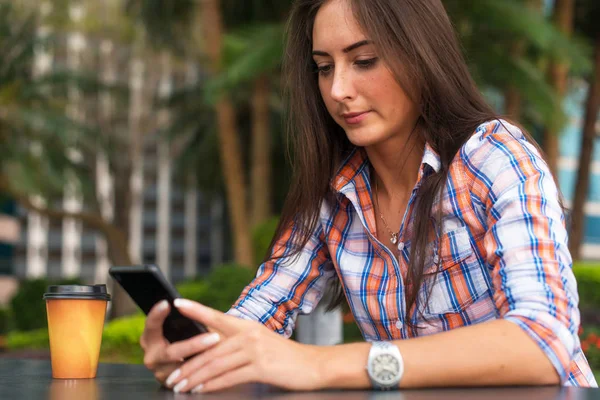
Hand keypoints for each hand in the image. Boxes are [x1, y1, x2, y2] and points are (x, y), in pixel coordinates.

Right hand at [139, 300, 220, 385]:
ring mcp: (160, 371)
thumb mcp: (181, 326)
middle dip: (194, 346)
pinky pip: (186, 381)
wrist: (187, 358)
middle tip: (215, 337)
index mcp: (150, 337)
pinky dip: (201, 374)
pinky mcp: (170, 384)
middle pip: (171, 352)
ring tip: (220, 354)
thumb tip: (187, 304)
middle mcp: (151, 356)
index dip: (157, 314)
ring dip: (202, 362)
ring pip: (181, 369)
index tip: (167, 303)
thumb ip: (183, 318)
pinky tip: (215, 367)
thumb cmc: (184, 335)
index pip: (151, 325)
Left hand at [163, 299, 324, 393]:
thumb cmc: (283, 355)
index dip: (196, 309)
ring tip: (180, 386)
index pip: (216, 315)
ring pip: (216, 365)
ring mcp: (255, 351)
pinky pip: (230, 377)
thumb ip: (237, 341)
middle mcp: (248, 335)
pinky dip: (212, 385)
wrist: (312, 364)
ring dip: (195, 378)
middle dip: (187, 365)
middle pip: (210, 349)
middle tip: (171, 376)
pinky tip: (201, 390)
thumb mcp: (259, 341)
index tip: (177, 303)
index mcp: (246, 325)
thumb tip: (211, 346)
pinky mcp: (261, 368)